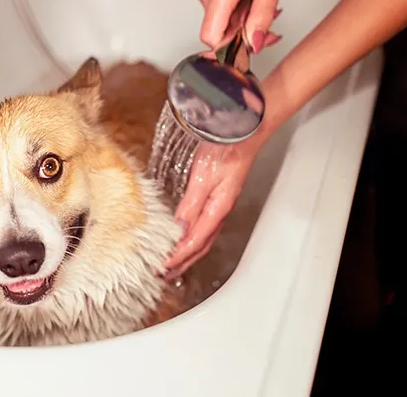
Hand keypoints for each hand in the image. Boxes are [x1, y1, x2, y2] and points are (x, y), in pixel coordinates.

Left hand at [164, 139, 261, 279]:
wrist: (243, 132)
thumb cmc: (225, 150)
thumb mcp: (203, 177)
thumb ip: (191, 205)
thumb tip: (180, 230)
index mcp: (217, 209)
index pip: (194, 241)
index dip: (178, 257)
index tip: (163, 268)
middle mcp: (219, 211)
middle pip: (200, 246)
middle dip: (182, 263)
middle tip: (164, 275)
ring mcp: (219, 206)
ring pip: (202, 238)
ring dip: (186, 254)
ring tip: (171, 264)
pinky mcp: (216, 198)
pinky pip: (203, 227)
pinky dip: (190, 239)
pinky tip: (183, 238)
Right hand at [195, 0, 284, 52]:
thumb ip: (262, 16)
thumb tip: (254, 43)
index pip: (211, 37)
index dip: (229, 47)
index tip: (248, 47)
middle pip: (218, 31)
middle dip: (242, 35)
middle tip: (266, 30)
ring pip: (220, 22)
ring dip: (241, 23)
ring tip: (259, 7)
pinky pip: (219, 10)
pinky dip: (236, 12)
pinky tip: (249, 2)